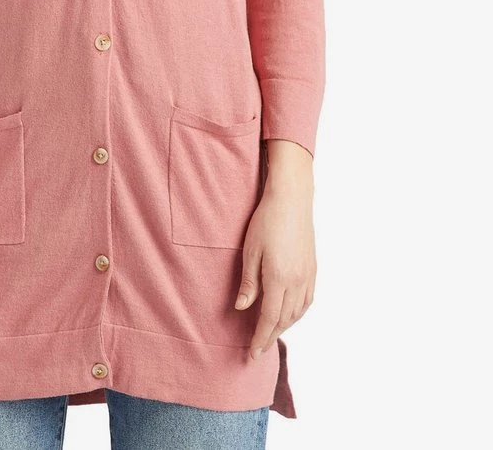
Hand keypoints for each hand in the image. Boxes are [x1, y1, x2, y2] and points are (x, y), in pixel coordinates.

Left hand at [233, 177, 315, 359]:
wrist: (292, 199)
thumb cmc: (266, 221)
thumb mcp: (250, 251)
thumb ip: (249, 282)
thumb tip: (242, 309)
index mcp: (279, 279)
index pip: (269, 318)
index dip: (260, 338)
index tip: (252, 353)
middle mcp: (297, 281)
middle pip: (284, 319)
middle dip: (271, 336)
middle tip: (258, 349)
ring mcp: (308, 275)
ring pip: (298, 313)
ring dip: (284, 327)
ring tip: (271, 334)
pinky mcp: (313, 268)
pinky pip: (307, 301)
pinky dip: (297, 313)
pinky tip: (289, 315)